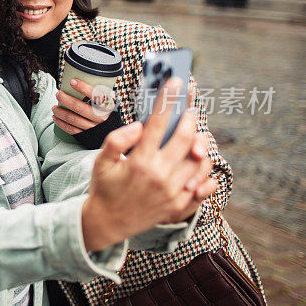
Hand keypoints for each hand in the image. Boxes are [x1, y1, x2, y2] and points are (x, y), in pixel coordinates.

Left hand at [52, 79, 115, 134]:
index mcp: (108, 106)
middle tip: (58, 94)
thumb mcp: (111, 103)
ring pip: (73, 119)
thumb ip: (100, 94)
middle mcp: (101, 118)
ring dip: (60, 112)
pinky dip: (61, 123)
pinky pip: (71, 130)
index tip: (72, 82)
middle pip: (79, 107)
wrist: (115, 135)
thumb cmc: (109, 115)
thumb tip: (82, 79)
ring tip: (54, 107)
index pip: (96, 95)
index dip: (83, 88)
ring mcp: (93, 128)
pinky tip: (56, 118)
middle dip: (66, 100)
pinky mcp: (86, 136)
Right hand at [81, 79, 215, 251]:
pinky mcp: (179, 204)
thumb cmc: (104, 188)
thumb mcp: (100, 161)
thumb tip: (139, 125)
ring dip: (201, 143)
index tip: (175, 82)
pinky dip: (206, 171)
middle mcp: (159, 176)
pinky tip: (199, 161)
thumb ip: (116, 140)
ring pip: (200, 160)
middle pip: (186, 138)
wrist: (108, 223)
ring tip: (195, 135)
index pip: (159, 123)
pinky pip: (204, 184)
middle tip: (190, 109)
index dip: (168, 99)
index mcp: (139, 162)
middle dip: (190, 117)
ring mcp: (173, 192)